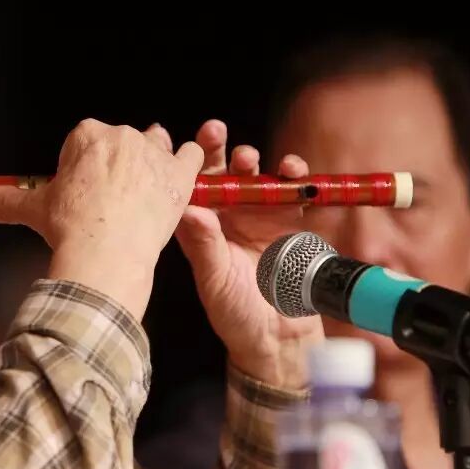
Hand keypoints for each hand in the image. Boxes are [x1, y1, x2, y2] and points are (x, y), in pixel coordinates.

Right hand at [0, 119, 203, 319]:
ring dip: (154, 159)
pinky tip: (183, 178)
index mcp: (87, 135)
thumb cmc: (68, 228)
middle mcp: (122, 135)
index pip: (86, 140)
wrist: (105, 253)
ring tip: (145, 187)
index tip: (83, 190)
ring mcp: (154, 153)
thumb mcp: (32, 210)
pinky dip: (189, 163)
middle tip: (111, 199)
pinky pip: (192, 155)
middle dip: (119, 164)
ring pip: (158, 143)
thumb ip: (3, 201)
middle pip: (122, 141)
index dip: (84, 165)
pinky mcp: (180, 174)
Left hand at [174, 120, 322, 387]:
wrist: (276, 337)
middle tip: (214, 132)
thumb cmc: (235, 312)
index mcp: (201, 227)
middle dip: (217, 150)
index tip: (175, 142)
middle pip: (221, 173)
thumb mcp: (214, 279)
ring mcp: (260, 216)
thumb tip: (189, 209)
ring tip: (248, 158)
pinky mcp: (292, 221)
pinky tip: (291, 169)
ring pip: (255, 177)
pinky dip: (294, 177)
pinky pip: (294, 192)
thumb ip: (205, 245)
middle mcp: (228, 216)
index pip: (189, 187)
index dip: (182, 164)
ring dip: (252, 162)